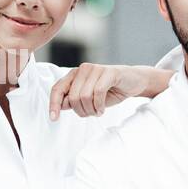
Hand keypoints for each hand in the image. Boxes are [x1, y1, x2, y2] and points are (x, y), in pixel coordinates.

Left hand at [49, 64, 166, 120]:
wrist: (133, 82)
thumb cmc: (109, 90)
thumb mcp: (88, 98)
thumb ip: (73, 100)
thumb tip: (61, 105)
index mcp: (74, 75)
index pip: (57, 89)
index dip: (53, 104)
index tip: (53, 119)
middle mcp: (82, 69)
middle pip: (72, 97)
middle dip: (81, 111)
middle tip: (91, 114)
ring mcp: (95, 69)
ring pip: (84, 96)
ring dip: (92, 110)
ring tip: (98, 111)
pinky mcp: (109, 72)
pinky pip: (98, 92)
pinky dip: (99, 105)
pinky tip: (102, 109)